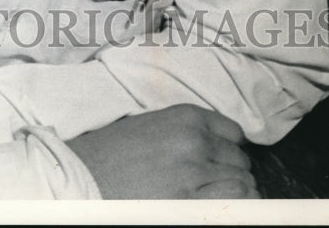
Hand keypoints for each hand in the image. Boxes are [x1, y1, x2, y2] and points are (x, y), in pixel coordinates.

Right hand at [67, 104, 258, 198]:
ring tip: (221, 201)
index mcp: (185, 116)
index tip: (222, 160)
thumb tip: (213, 150)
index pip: (233, 132)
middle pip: (239, 160)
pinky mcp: (191, 202)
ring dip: (237, 193)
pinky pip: (238, 204)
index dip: (228, 150)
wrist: (84, 177)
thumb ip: (184, 133)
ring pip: (244, 183)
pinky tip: (224, 211)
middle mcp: (195, 140)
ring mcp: (195, 172)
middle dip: (231, 173)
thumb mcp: (150, 126)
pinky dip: (240, 208)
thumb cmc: (111, 153)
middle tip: (214, 185)